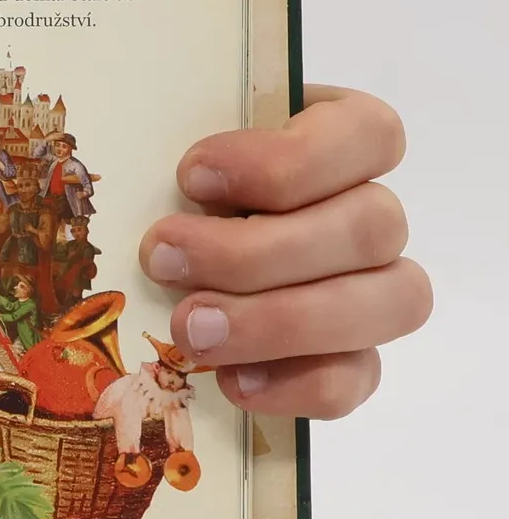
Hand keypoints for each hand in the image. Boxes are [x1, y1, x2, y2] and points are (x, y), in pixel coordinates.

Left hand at [138, 87, 430, 417]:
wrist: (161, 243)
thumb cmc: (166, 179)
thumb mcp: (166, 140)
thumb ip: (168, 134)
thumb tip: (132, 151)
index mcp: (340, 138)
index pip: (371, 134)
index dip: (291, 159)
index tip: (191, 175)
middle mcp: (370, 210)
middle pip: (373, 228)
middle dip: (256, 252)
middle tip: (161, 259)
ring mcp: (372, 287)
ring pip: (387, 303)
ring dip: (279, 321)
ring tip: (189, 327)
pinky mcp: (350, 355)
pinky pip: (356, 377)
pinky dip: (296, 384)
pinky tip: (229, 380)